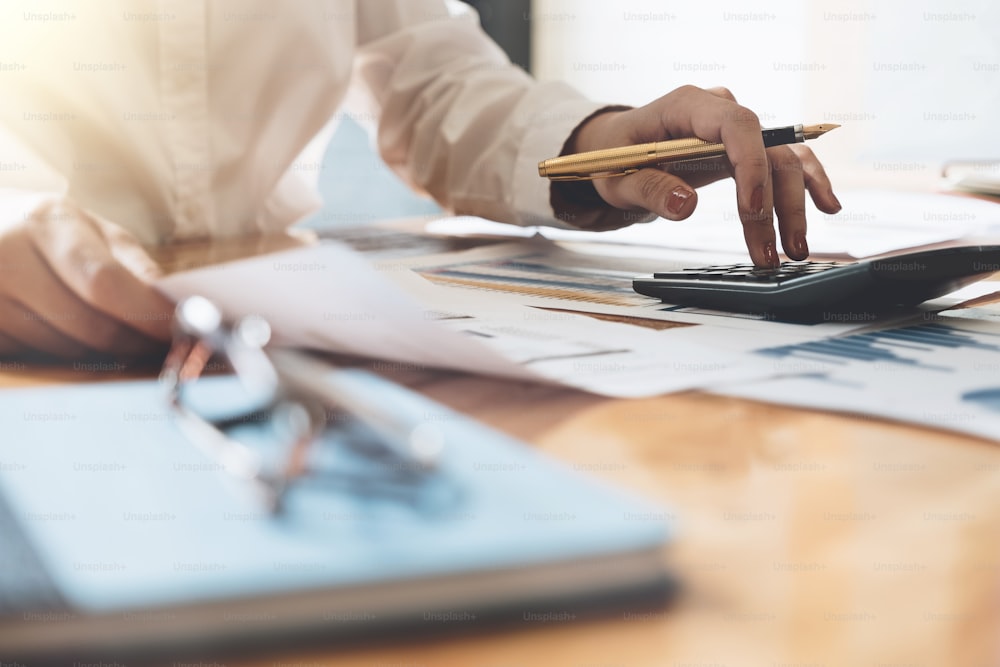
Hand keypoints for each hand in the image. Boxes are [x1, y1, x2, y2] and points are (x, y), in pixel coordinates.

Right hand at [0, 200, 173, 359]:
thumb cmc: (52, 234)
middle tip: (157, 344)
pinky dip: (64, 355)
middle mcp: (6, 255)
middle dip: (134, 341)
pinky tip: (66, 333)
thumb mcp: (95, 232)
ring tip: (109, 330)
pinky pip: (38, 360)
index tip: (183, 330)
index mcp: (47, 222)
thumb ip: (136, 268)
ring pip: (67, 351)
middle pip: (89, 326)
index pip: (105, 282)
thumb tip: (178, 308)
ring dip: (101, 352)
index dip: (148, 314)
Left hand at [563, 86, 841, 266]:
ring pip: (782, 159)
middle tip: (776, 251)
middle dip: (776, 203)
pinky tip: (826, 206)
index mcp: (687, 106)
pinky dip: (805, 184)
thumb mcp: (616, 177)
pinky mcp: (743, 149)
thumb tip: (684, 204)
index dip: (751, 165)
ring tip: (795, 249)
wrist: (616, 150)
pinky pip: (782, 161)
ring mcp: (735, 130)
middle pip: (767, 149)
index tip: (754, 209)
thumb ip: (647, 189)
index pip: (736, 124)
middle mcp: (719, 111)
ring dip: (793, 205)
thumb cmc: (613, 159)